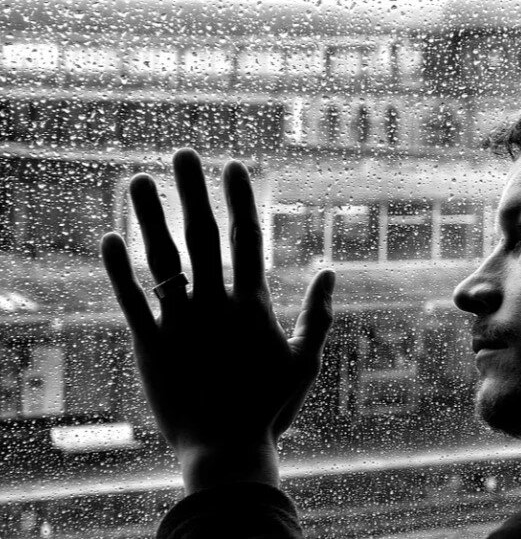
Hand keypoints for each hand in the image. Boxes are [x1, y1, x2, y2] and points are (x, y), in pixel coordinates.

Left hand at [100, 149, 334, 492]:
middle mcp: (214, 304)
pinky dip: (118, 271)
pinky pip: (131, 302)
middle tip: (183, 154)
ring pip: (163, 260)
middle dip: (194, 192)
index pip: (246, 239)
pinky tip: (109, 238)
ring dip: (150, 218)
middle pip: (203, 237)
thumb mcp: (305, 362)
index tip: (232, 166)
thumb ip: (318, 315)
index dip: (240, 199)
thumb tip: (331, 273)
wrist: (226, 448)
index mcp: (251, 305)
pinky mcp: (151, 345)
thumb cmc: (270, 407)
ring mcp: (180, 323)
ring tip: (141, 180)